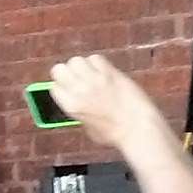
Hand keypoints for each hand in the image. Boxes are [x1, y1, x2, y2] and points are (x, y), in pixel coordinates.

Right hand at [45, 55, 170, 156]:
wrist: (138, 128)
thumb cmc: (116, 134)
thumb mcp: (88, 127)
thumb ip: (80, 111)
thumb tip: (79, 101)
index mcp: (71, 107)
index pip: (54, 86)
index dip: (63, 85)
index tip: (71, 87)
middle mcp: (78, 91)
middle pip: (59, 69)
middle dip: (68, 71)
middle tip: (80, 77)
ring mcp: (94, 80)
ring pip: (76, 60)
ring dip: (83, 65)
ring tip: (94, 74)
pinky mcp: (110, 73)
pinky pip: (96, 58)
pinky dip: (99, 63)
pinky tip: (106, 71)